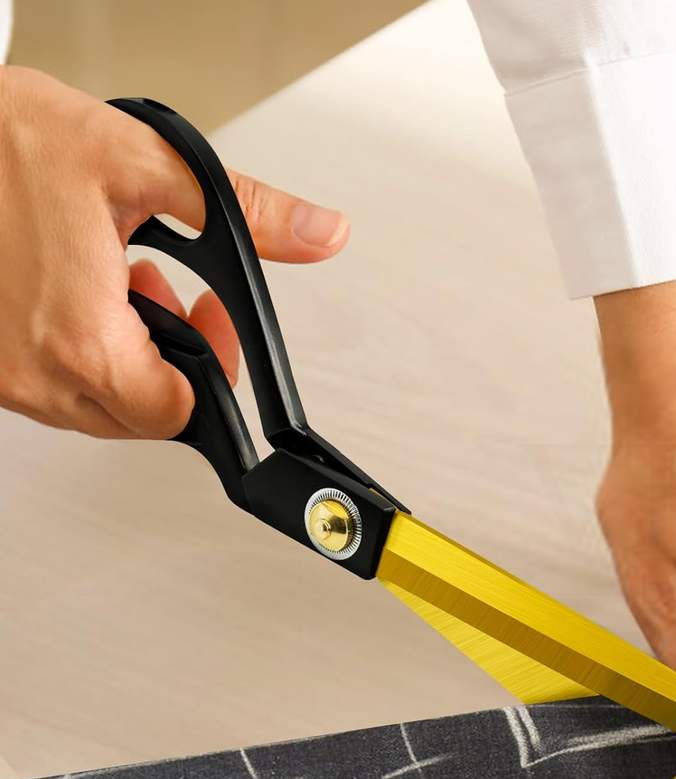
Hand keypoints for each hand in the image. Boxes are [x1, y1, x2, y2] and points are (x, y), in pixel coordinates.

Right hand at [0, 67, 348, 438]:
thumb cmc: (3, 137)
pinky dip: (84, 351)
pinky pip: (55, 387)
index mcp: (79, 340)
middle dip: (176, 360)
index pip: (179, 414)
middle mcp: (32, 373)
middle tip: (172, 294)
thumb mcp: (143, 161)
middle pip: (144, 419)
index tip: (214, 319)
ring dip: (131, 355)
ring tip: (125, 282)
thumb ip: (246, 211)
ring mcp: (2, 375)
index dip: (214, 369)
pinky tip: (83, 291)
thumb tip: (319, 234)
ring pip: (99, 408)